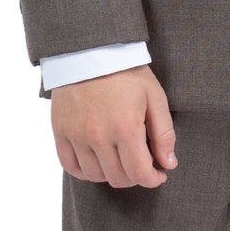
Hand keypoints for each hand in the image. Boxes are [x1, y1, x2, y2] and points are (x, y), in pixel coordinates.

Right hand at [52, 64, 178, 186]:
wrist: (90, 50)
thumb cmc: (126, 72)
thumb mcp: (155, 97)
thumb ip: (164, 134)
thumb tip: (169, 164)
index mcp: (125, 128)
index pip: (139, 173)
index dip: (153, 179)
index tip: (158, 174)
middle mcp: (99, 136)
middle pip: (118, 178)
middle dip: (135, 177)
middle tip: (141, 165)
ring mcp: (76, 135)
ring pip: (94, 176)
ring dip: (111, 175)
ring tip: (120, 162)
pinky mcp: (60, 131)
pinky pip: (69, 165)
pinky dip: (84, 172)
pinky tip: (96, 164)